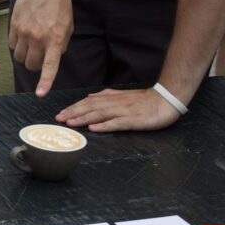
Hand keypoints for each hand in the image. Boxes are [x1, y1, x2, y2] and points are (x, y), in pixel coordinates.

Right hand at [8, 0, 72, 95]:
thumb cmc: (59, 4)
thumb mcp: (67, 26)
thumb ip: (59, 44)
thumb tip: (50, 57)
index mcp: (54, 39)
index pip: (49, 66)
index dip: (45, 82)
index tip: (40, 94)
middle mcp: (37, 38)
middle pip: (31, 64)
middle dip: (36, 65)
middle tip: (40, 55)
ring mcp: (24, 32)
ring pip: (20, 57)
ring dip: (26, 55)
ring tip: (32, 44)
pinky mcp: (13, 25)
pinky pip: (12, 45)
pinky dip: (17, 45)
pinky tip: (24, 36)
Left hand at [56, 87, 180, 131]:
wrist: (166, 100)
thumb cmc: (144, 100)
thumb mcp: (122, 95)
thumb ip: (106, 96)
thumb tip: (89, 97)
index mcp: (111, 98)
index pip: (88, 103)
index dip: (73, 108)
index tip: (60, 114)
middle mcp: (114, 104)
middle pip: (90, 108)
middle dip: (73, 113)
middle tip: (59, 119)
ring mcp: (123, 112)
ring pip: (100, 114)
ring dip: (84, 118)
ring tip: (71, 123)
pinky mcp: (133, 120)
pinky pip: (117, 123)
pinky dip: (104, 126)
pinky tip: (94, 129)